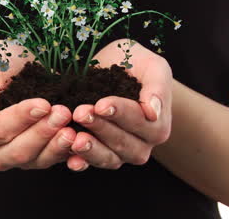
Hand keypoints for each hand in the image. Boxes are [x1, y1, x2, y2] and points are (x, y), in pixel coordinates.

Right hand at [0, 44, 75, 170]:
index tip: (43, 104)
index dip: (22, 119)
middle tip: (63, 113)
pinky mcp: (45, 155)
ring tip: (73, 129)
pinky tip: (82, 145)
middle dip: (42, 132)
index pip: (0, 131)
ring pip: (40, 160)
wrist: (10, 69)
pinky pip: (58, 161)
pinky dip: (72, 156)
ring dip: (58, 146)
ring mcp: (23, 156)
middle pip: (20, 151)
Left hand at [66, 39, 172, 170]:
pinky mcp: (100, 156)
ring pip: (108, 158)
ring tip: (75, 138)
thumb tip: (153, 112)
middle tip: (81, 113)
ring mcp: (120, 153)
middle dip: (100, 128)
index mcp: (157, 126)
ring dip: (91, 149)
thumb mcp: (153, 67)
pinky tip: (70, 159)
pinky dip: (81, 163)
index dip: (120, 114)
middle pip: (122, 143)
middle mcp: (142, 145)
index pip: (140, 122)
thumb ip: (158, 87)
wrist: (118, 69)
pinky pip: (91, 164)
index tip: (101, 104)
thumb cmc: (137, 65)